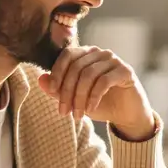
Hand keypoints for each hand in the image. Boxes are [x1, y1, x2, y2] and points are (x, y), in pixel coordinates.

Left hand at [38, 46, 154, 139]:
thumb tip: (41, 80)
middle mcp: (100, 53)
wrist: (126, 114)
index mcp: (86, 54)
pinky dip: (94, 97)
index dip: (57, 72)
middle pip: (77, 67)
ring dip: (80, 97)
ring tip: (78, 115)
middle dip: (67, 91)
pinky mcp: (125, 71)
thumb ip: (58, 90)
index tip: (52, 91)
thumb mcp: (75, 99)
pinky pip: (104, 81)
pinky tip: (91, 109)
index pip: (68, 55)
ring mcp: (114, 60)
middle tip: (64, 112)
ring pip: (89, 74)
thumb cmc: (100, 103)